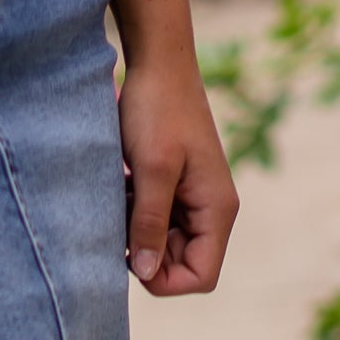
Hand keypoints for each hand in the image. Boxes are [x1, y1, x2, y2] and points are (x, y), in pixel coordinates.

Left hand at [118, 61, 238, 296]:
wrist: (159, 59)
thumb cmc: (158, 108)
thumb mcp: (151, 169)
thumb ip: (149, 224)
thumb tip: (144, 272)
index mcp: (217, 209)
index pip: (202, 277)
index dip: (166, 279)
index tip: (134, 253)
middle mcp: (211, 210)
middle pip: (182, 264)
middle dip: (148, 252)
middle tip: (122, 220)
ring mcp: (194, 199)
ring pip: (165, 244)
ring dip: (138, 232)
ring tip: (122, 196)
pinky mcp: (176, 187)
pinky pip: (156, 220)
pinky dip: (135, 213)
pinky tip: (124, 186)